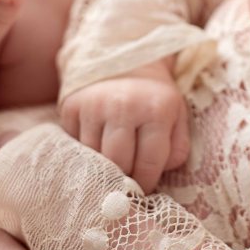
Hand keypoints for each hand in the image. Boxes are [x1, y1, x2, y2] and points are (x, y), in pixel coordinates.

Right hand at [59, 61, 189, 193]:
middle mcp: (124, 106)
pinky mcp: (71, 106)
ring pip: (93, 157)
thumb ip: (176, 149)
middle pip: (117, 163)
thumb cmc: (155, 97)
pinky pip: (74, 144)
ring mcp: (94, 106)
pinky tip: (97, 140)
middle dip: (123, 177)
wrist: (126, 59)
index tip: (144, 189)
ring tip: (112, 159)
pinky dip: (85, 149)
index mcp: (157, 110)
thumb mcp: (177, 117)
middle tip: (126, 180)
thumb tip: (157, 176)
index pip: (149, 164)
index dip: (146, 183)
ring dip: (102, 164)